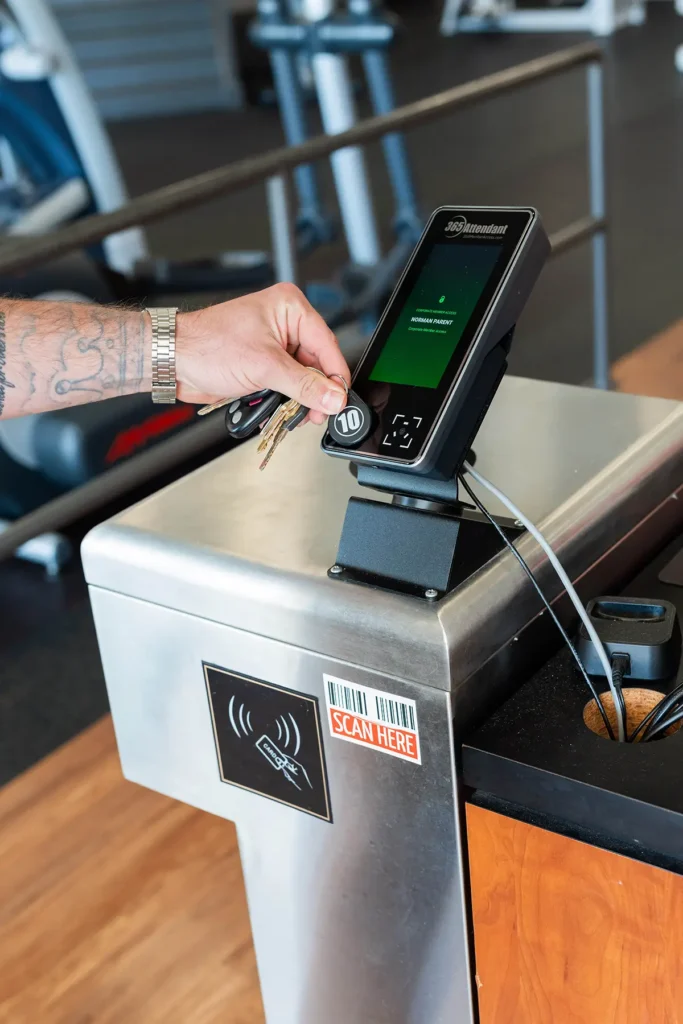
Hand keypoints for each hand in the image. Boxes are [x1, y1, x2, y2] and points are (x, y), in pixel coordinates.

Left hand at [175, 284, 348, 424]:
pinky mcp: (264, 363)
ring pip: (302, 377)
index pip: (327, 344)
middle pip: (316, 363)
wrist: (173, 360)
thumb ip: (303, 385)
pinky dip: (285, 400)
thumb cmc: (206, 345)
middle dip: (316, 391)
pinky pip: (286, 385)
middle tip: (317, 413)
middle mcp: (285, 323)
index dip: (335, 376)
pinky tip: (280, 411)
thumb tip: (332, 397)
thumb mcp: (264, 366)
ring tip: (296, 414)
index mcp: (290, 308)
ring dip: (299, 398)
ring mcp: (274, 345)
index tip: (340, 399)